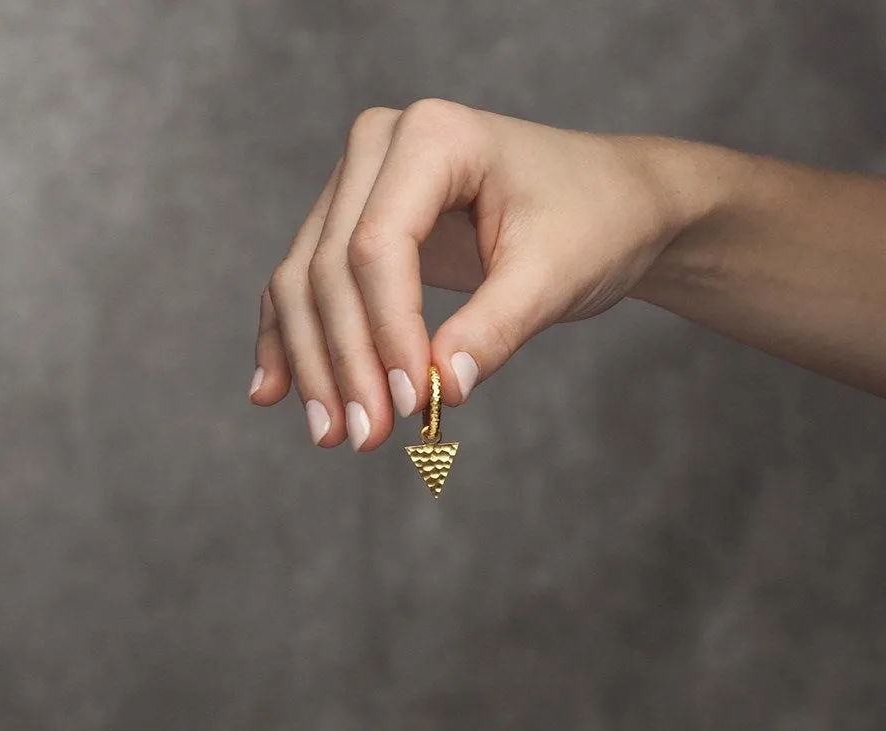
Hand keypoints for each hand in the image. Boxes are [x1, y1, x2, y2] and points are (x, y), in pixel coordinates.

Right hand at [250, 98, 697, 450]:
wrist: (610, 202)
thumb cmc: (592, 224)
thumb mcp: (555, 276)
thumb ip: (494, 329)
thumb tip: (436, 391)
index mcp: (434, 136)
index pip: (379, 246)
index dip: (386, 333)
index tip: (408, 405)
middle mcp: (379, 147)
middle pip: (330, 266)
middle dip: (344, 361)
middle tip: (363, 438)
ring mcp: (359, 181)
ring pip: (306, 280)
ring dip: (313, 363)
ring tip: (330, 435)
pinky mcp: (356, 221)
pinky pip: (308, 281)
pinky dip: (294, 338)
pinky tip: (276, 391)